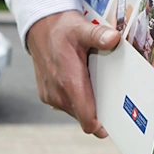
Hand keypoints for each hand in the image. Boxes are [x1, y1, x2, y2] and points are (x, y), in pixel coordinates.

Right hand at [26, 11, 120, 137]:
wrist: (39, 27)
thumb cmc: (61, 28)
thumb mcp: (81, 28)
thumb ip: (98, 35)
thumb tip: (113, 38)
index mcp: (69, 82)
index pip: (88, 120)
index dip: (102, 126)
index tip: (115, 120)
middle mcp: (58, 93)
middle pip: (85, 117)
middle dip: (98, 109)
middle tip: (110, 93)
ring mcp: (50, 95)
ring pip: (76, 111)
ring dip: (86, 102)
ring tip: (92, 83)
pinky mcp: (46, 94)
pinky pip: (67, 104)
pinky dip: (75, 97)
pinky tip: (80, 80)